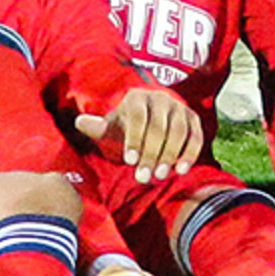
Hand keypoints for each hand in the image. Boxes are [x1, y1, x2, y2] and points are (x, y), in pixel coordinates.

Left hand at [76, 86, 201, 181]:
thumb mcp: (111, 125)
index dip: (134, 139)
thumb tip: (79, 122)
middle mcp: (161, 99)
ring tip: (160, 176)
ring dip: (170, 156)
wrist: (152, 115)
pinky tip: (181, 171)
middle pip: (158, 127)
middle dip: (151, 154)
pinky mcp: (193, 119)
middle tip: (144, 177)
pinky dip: (190, 153)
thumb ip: (96, 127)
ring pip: (178, 132)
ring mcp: (179, 108)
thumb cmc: (127, 125)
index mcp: (137, 98)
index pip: (137, 117)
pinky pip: (195, 136)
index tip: (129, 161)